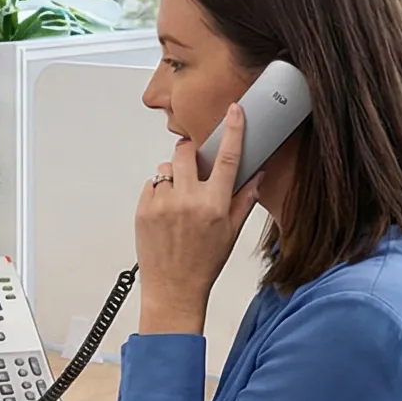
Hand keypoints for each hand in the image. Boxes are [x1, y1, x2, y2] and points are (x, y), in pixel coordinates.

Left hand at [135, 101, 260, 334]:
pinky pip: (152, 183)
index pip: (228, 159)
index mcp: (215, 205)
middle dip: (191, 154)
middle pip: (187, 152)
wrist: (173, 289)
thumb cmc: (203, 264)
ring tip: (180, 199)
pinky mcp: (143, 208)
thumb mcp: (231, 233)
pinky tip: (167, 211)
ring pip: (166, 167)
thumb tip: (258, 175)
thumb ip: (244, 200)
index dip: (233, 131)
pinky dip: (159, 190)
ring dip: (174, 175)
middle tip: (195, 167)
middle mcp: (188, 200)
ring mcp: (163, 203)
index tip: (234, 111)